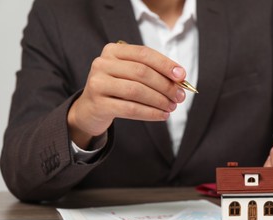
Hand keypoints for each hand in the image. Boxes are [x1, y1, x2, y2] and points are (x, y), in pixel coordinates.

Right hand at [67, 43, 186, 147]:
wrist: (90, 109)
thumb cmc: (117, 89)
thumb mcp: (131, 75)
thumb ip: (152, 73)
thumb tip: (180, 79)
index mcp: (113, 51)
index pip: (144, 54)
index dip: (165, 64)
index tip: (182, 76)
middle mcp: (102, 64)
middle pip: (142, 72)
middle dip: (165, 85)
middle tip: (180, 96)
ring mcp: (98, 83)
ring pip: (137, 91)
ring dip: (159, 100)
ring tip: (172, 107)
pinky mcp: (98, 104)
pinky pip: (130, 109)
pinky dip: (150, 113)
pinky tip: (162, 115)